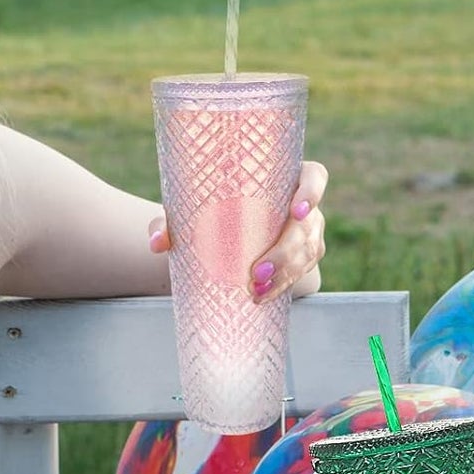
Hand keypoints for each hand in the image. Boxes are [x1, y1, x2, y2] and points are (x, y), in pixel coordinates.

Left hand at [147, 160, 328, 302]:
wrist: (226, 224)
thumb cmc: (213, 204)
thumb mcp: (193, 206)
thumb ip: (172, 219)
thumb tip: (159, 242)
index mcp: (287, 176)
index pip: (314, 177)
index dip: (312, 193)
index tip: (296, 212)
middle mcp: (303, 203)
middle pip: (308, 225)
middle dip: (287, 253)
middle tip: (257, 274)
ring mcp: (309, 229)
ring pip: (308, 252)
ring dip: (286, 275)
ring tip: (257, 291)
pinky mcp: (305, 253)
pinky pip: (303, 270)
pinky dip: (284, 285)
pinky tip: (264, 296)